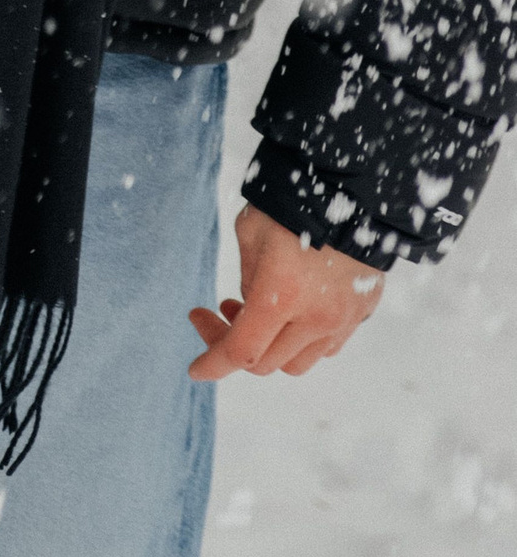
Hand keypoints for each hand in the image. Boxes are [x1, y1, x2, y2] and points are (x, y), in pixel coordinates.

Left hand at [188, 203, 384, 380]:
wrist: (353, 187)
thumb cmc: (291, 201)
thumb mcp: (251, 232)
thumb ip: (248, 279)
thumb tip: (252, 309)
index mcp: (281, 294)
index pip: (241, 351)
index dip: (213, 364)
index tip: (195, 369)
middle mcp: (316, 317)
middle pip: (267, 363)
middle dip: (233, 344)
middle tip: (219, 310)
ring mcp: (343, 319)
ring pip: (297, 362)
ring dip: (269, 347)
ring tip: (252, 308)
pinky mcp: (362, 313)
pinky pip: (325, 347)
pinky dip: (299, 340)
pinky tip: (289, 312)